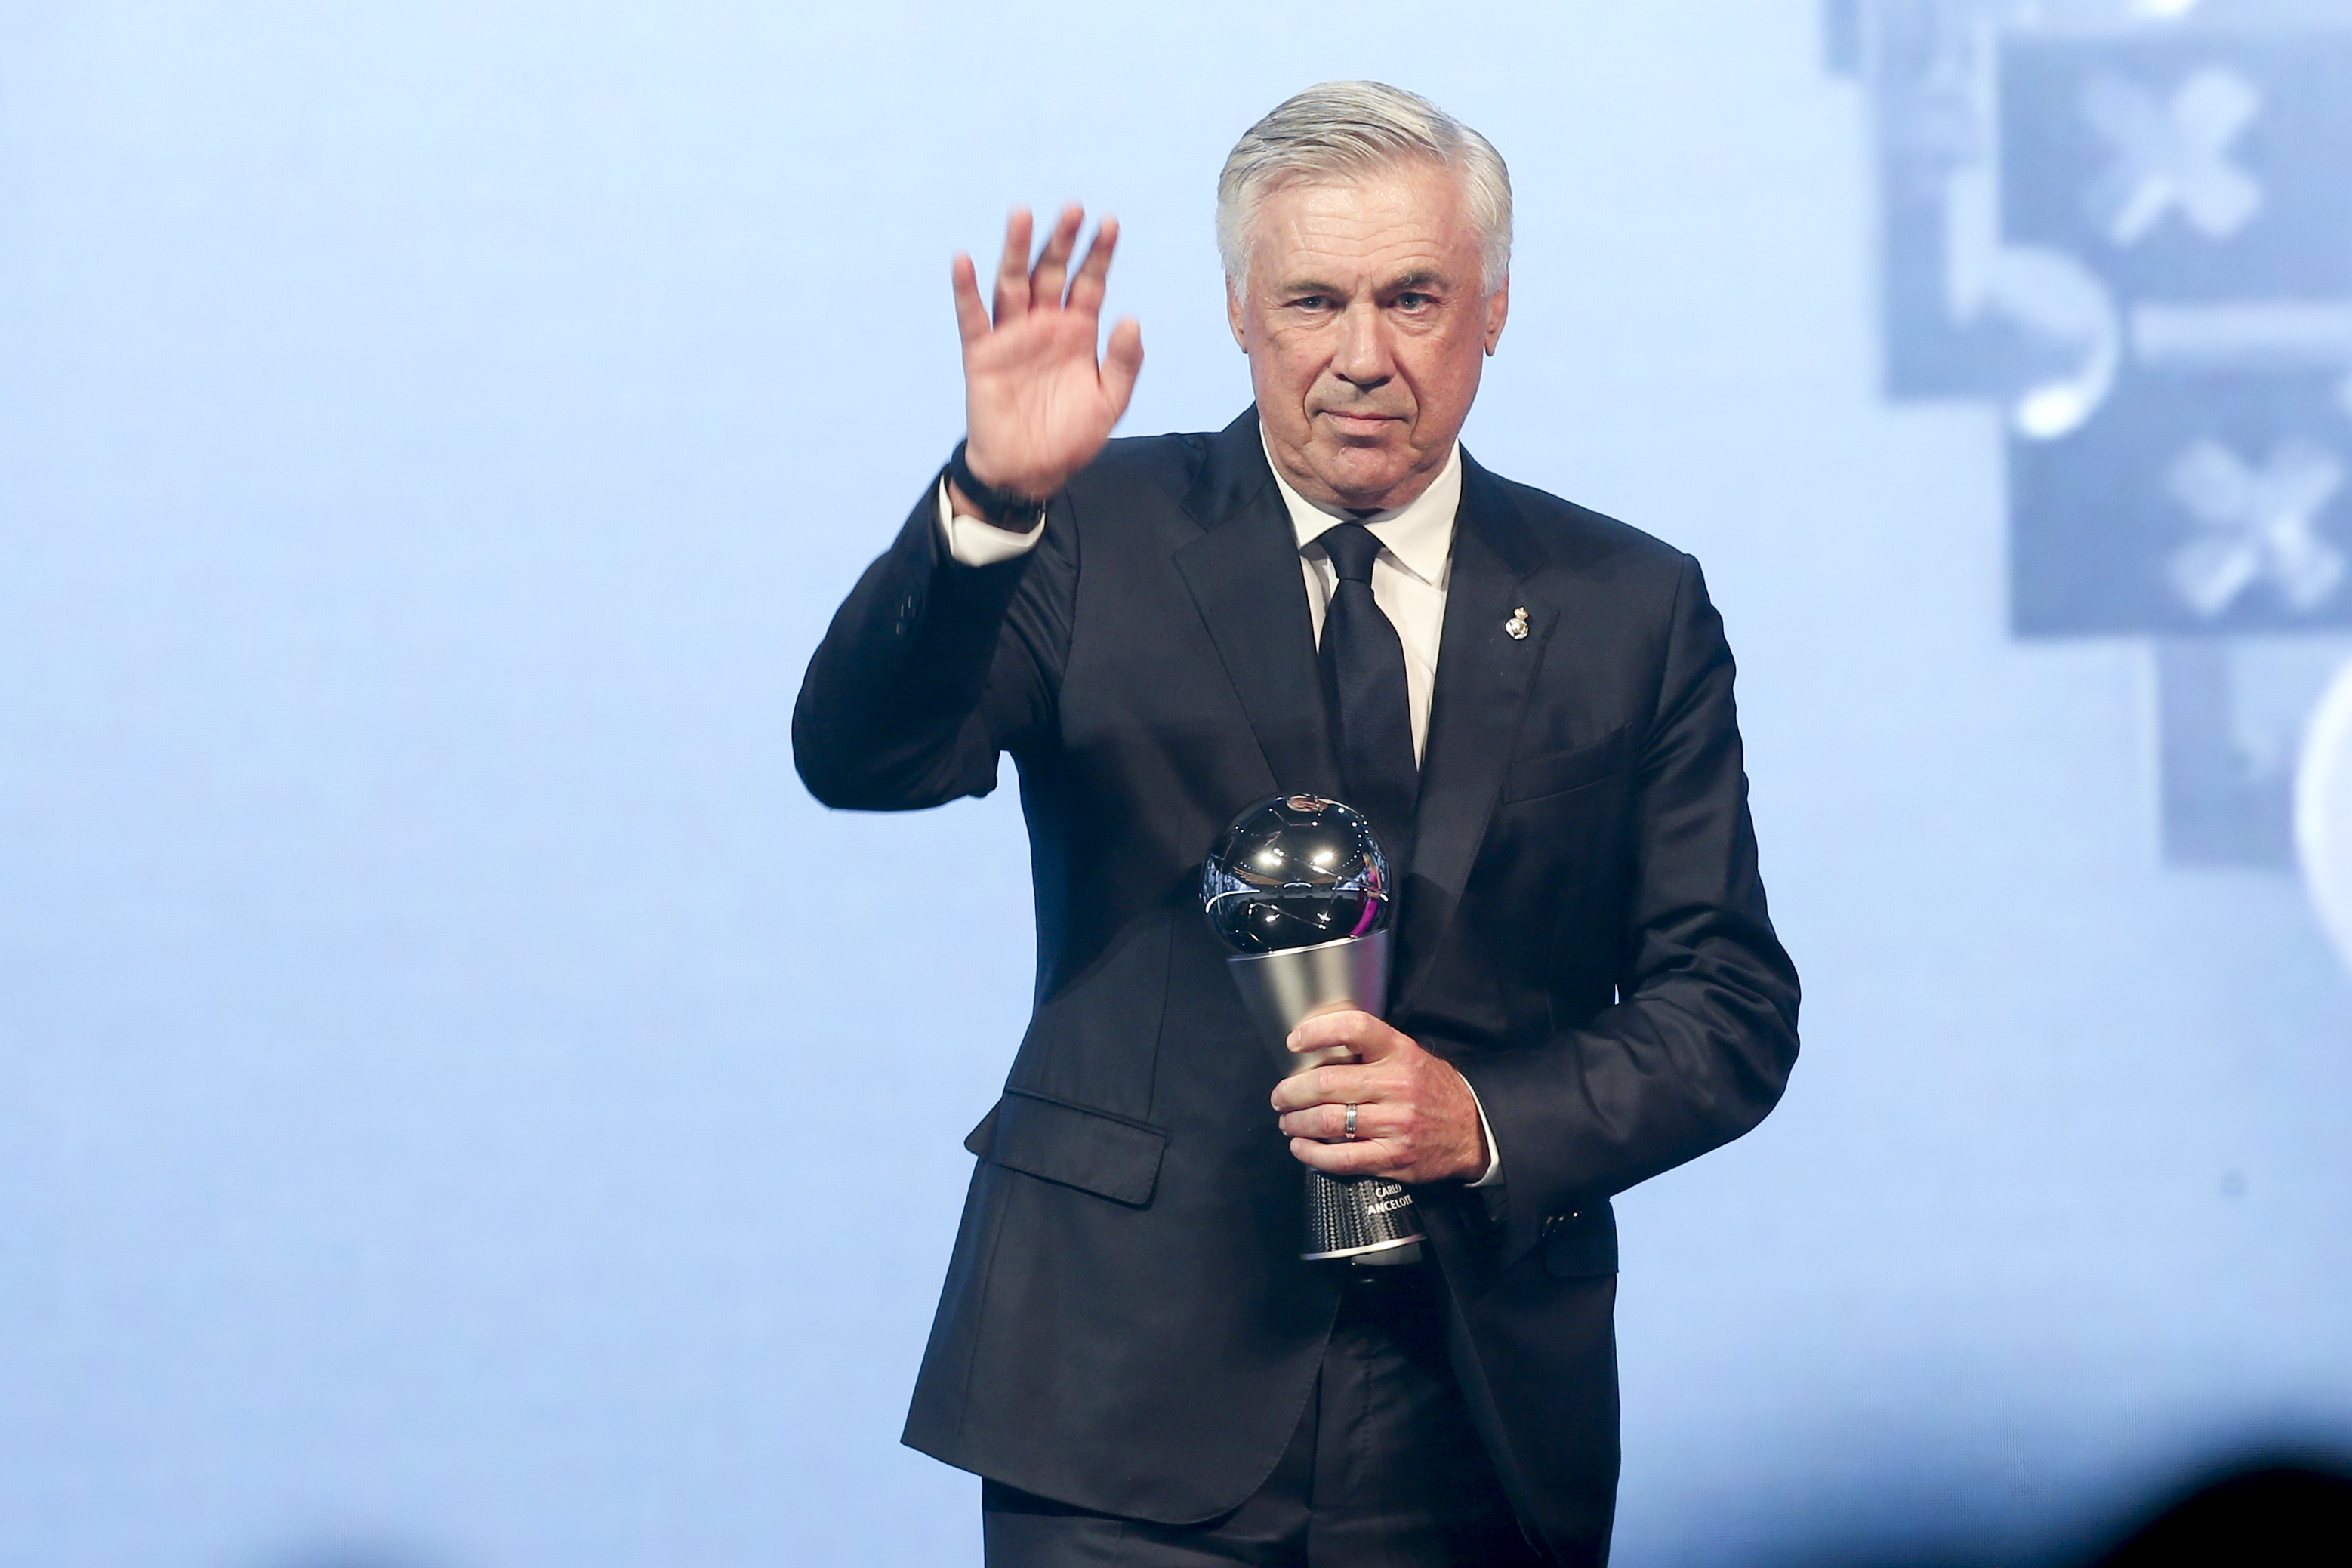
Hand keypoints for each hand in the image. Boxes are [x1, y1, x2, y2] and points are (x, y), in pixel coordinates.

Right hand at [950, 205, 1144, 512]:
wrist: (1030, 472)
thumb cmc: (1071, 436)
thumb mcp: (1110, 402)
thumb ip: (1124, 363)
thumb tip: (1132, 319)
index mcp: (1078, 330)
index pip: (1089, 281)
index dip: (1098, 253)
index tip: (1109, 222)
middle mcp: (1044, 324)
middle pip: (1052, 272)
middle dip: (1062, 241)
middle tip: (1073, 208)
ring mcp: (1012, 336)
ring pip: (1013, 283)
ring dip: (1017, 250)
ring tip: (1022, 215)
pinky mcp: (983, 355)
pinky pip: (973, 318)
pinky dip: (966, 290)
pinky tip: (963, 260)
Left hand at [1268, 1011, 1487, 1184]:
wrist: (1475, 1130)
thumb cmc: (1433, 1090)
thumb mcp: (1410, 1055)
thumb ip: (1371, 1050)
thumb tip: (1317, 1050)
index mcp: (1401, 1052)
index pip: (1354, 1029)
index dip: (1317, 1031)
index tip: (1294, 1040)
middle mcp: (1397, 1086)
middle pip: (1327, 1083)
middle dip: (1291, 1091)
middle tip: (1279, 1096)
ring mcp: (1395, 1124)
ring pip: (1328, 1122)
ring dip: (1297, 1122)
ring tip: (1287, 1121)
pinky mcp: (1393, 1157)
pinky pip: (1341, 1158)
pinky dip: (1312, 1153)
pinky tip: (1301, 1147)